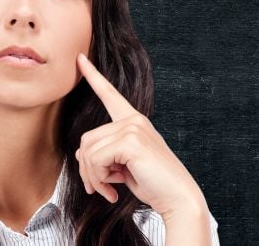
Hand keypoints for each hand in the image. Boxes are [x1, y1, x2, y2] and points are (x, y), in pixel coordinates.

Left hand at [74, 53, 207, 219]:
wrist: (177, 199)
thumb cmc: (153, 184)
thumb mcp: (123, 165)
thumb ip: (103, 154)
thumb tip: (80, 155)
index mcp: (133, 122)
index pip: (109, 95)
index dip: (93, 76)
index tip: (80, 58)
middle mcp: (133, 120)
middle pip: (86, 140)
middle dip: (87, 169)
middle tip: (98, 188)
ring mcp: (133, 128)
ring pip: (88, 151)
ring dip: (93, 177)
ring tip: (108, 189)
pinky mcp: (131, 140)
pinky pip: (95, 159)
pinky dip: (99, 179)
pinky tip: (114, 189)